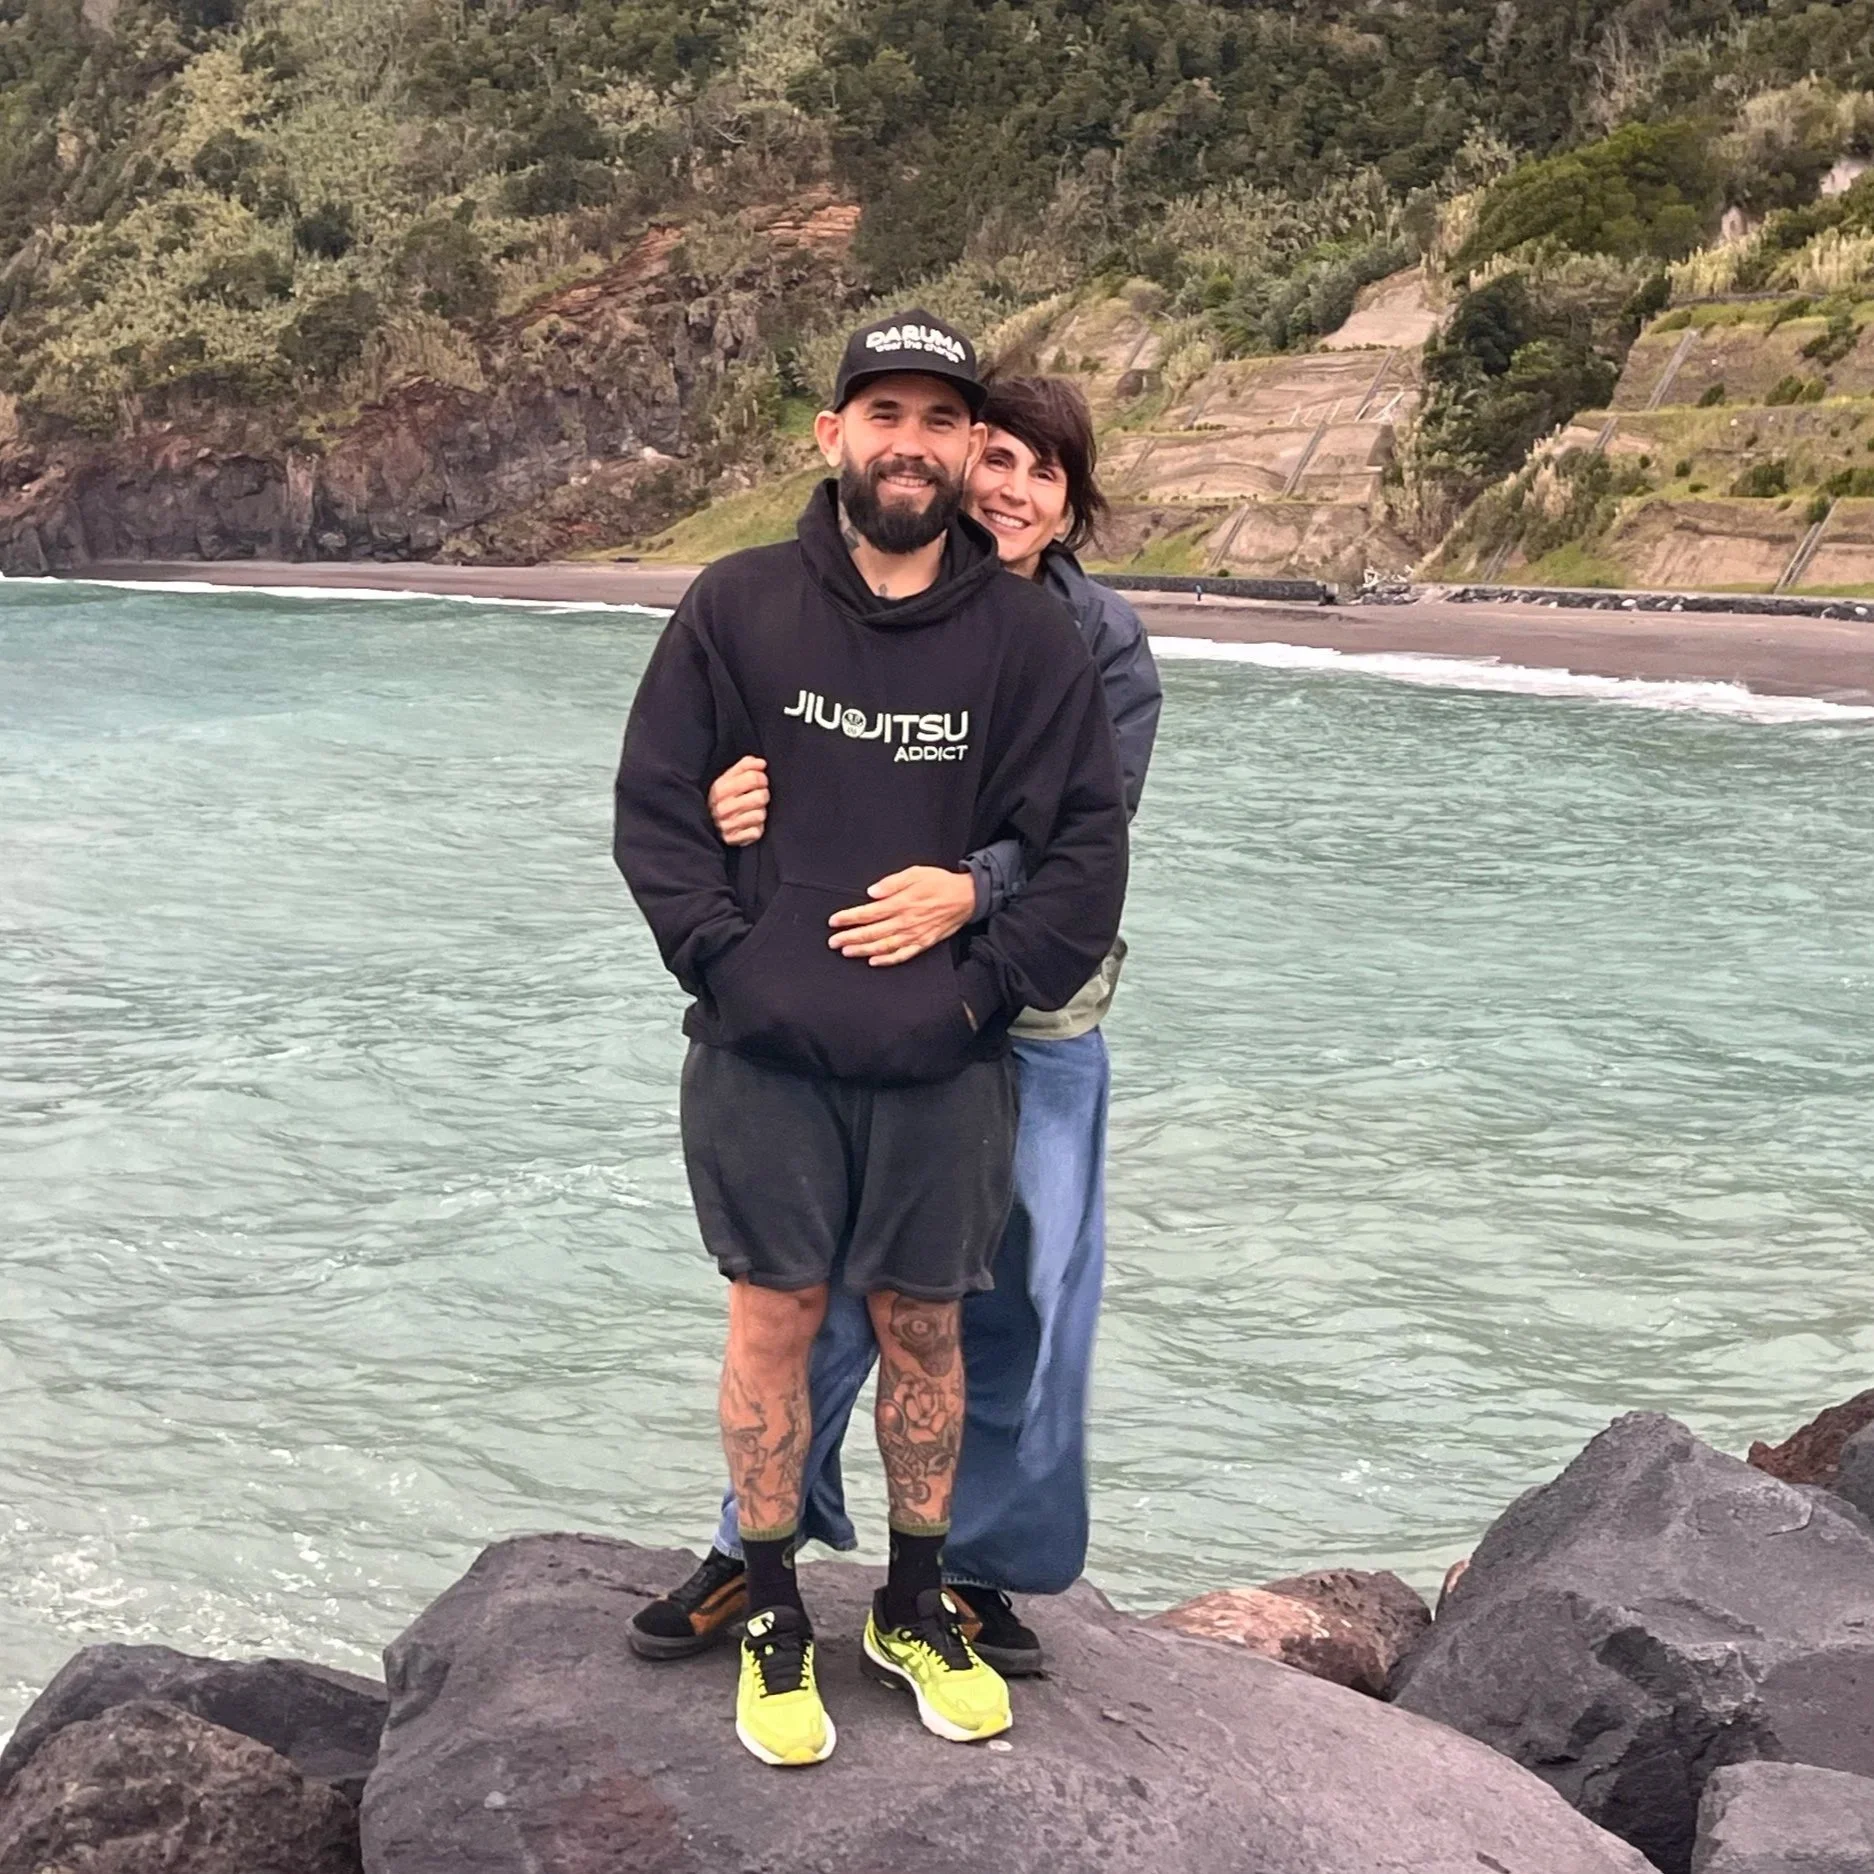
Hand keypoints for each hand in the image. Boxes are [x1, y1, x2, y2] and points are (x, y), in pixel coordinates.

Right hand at [708, 755, 767, 845]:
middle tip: (758, 796)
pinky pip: (757, 832)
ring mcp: (726, 825)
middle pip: (760, 796)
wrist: (708, 824)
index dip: (762, 777)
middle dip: (763, 795)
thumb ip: (745, 766)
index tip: (760, 781)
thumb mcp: (728, 778)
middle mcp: (721, 808)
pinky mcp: (733, 839)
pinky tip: (749, 825)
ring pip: (760, 814)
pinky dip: (756, 829)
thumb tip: (761, 763)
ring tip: (752, 811)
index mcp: (719, 789)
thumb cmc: (723, 798)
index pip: (753, 777)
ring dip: (760, 812)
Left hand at [828, 866, 975, 966]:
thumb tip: (872, 892)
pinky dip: (887, 960)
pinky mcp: (923, 943)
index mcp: (901, 903)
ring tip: (847, 951)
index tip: (834, 922)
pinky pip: (902, 955)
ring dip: (863, 950)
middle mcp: (906, 921)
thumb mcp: (915, 873)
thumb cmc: (939, 883)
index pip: (868, 913)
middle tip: (833, 942)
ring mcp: (914, 935)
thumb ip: (892, 883)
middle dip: (850, 937)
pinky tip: (874, 961)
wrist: (966, 897)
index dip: (849, 918)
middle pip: (872, 933)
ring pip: (884, 946)